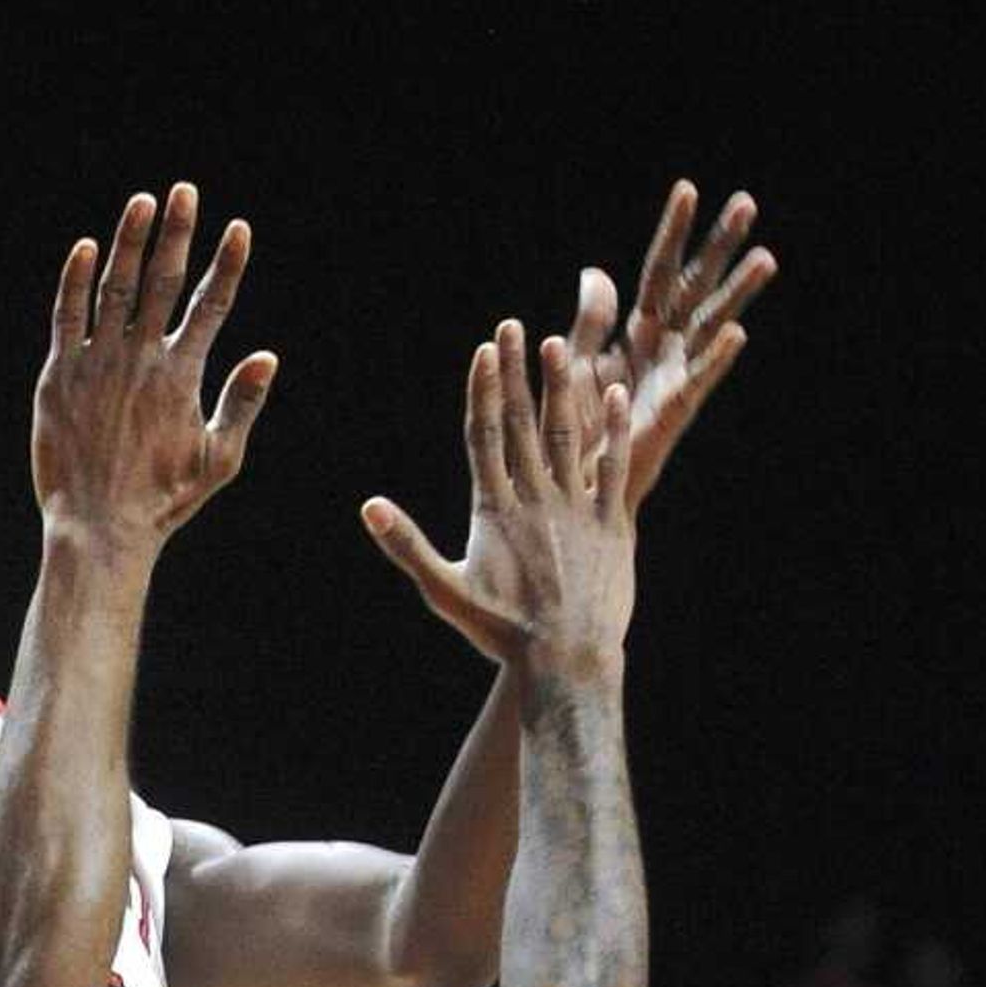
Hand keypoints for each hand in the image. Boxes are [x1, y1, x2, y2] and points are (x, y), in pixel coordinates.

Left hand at [32, 186, 277, 558]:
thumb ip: (242, 405)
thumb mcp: (219, 460)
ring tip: (143, 202)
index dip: (227, 264)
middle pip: (164, 281)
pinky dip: (77, 280)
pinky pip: (69, 315)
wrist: (99, 527)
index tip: (239, 228)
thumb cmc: (162, 501)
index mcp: (182, 376)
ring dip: (130, 241)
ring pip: (116, 287)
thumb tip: (268, 356)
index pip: (212, 305)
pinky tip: (87, 247)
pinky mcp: (60, 375)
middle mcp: (142, 359)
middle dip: (179, 232)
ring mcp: (98, 363)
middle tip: (186, 191)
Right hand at [363, 322, 634, 669]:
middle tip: (515, 327)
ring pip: (569, 434)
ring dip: (562, 389)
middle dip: (517, 372)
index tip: (485, 351)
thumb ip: (406, 545)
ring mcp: (577, 507)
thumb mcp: (444, 592)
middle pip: (522, 423)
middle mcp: (536, 498)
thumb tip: (369, 506)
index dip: (483, 390)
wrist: (566, 659)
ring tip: (559, 347)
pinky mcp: (612, 523)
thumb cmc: (501, 631)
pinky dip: (615, 430)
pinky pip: (615, 466)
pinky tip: (616, 395)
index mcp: (494, 509)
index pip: (484, 435)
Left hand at [565, 179, 776, 512]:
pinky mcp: (671, 412)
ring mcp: (672, 377)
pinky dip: (716, 356)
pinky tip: (737, 331)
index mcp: (638, 333)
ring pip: (709, 325)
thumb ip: (591, 319)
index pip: (659, 272)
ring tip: (764, 257)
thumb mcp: (575, 360)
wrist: (570, 486)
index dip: (673, 233)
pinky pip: (697, 380)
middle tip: (747, 202)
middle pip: (695, 287)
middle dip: (719, 247)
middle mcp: (663, 349)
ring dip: (735, 292)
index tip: (689, 188)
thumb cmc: (571, 428)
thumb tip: (598, 271)